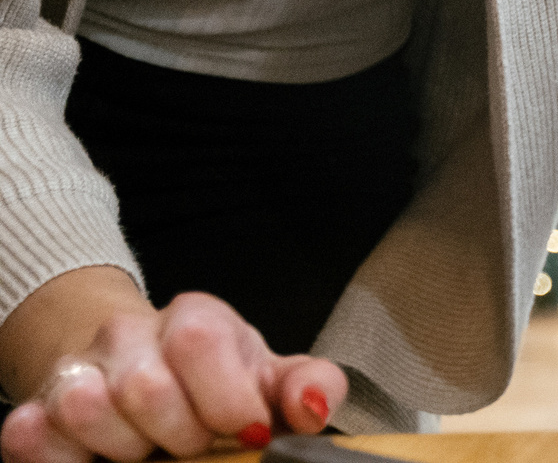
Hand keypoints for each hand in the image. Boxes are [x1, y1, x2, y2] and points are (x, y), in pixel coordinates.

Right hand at [0, 288, 343, 462]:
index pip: (199, 341)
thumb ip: (309, 386)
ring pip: (86, 409)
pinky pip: (33, 438)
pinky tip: (100, 460)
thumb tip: (314, 407)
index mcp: (194, 318)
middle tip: (194, 444)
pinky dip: (68, 461)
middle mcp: (127, 333)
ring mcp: (75, 370)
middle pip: (144, 387)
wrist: (143, 375)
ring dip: (127, 448)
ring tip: (149, 450)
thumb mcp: (270, 379)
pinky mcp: (33, 412)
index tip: (246, 431)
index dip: (227, 400)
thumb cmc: (215, 381)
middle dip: (181, 434)